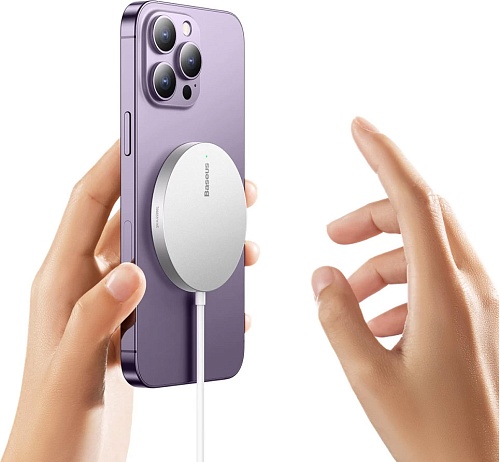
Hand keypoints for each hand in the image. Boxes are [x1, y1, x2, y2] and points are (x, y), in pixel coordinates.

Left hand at [1, 141, 258, 461]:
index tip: (143, 131)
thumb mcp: (70, 371)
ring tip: (235, 237)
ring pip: (160, 250)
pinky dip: (201, 278)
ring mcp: (116, 301)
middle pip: (135, 219)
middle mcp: (91, 282)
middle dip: (173, 191)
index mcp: (63, 281)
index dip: (115, 161)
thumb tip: (133, 273)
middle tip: (212, 175)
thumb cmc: (53, 422)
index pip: (89, 203)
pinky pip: (172, 285)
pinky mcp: (136, 323)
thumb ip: (98, 317)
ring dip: (196, 237)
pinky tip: (225, 286)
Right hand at [312, 118, 497, 460]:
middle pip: (418, 218)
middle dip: (370, 217)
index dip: (384, 156)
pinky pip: (431, 280)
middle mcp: (468, 289)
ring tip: (349, 292)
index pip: (413, 198)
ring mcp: (475, 304)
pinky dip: (397, 286)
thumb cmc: (436, 434)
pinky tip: (378, 321)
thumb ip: (338, 316)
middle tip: (333, 235)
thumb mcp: (369, 375)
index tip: (359, 128)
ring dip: (379, 260)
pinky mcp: (473, 319)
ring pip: (422, 250)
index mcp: (444, 293)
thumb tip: (324, 276)